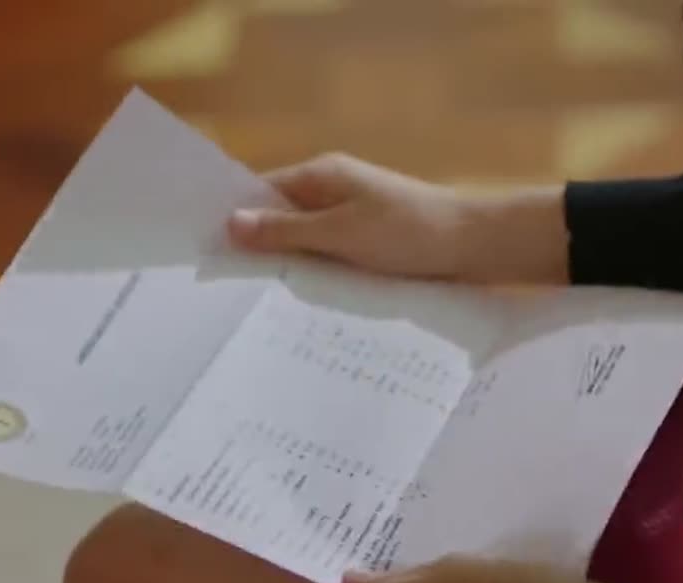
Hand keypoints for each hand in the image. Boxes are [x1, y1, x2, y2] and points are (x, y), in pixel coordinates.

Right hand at [228, 153, 570, 284]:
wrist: (478, 247)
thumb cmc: (408, 233)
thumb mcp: (341, 234)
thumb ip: (286, 231)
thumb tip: (230, 223)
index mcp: (322, 176)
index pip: (260, 192)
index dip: (234, 220)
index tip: (204, 255)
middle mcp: (334, 192)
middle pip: (280, 220)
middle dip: (258, 251)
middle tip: (224, 292)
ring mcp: (353, 219)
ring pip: (305, 244)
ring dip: (289, 269)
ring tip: (256, 306)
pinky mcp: (370, 245)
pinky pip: (330, 259)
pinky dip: (317, 277)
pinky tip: (303, 307)